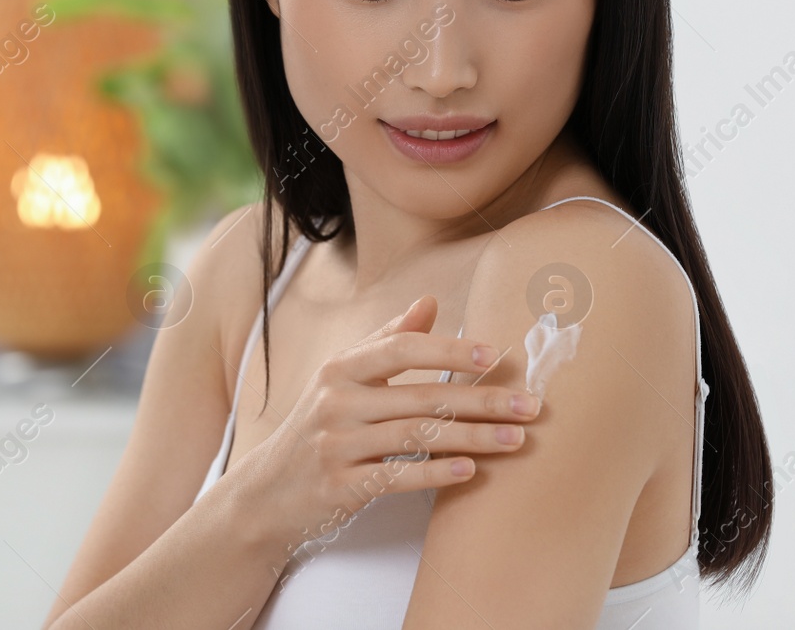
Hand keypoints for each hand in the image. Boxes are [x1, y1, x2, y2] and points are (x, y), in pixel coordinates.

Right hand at [237, 295, 541, 550]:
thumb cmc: (316, 427)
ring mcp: (336, 445)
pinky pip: (396, 477)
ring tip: (516, 440)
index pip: (401, 349)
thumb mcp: (341, 379)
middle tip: (529, 405)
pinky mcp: (340, 487)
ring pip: (417, 438)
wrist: (265, 493)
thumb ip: (386, 340)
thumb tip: (429, 301)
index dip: (449, 350)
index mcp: (341, 369)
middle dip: (482, 401)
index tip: (494, 355)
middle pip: (421, 397)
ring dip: (474, 438)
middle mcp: (336, 402)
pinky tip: (471, 471)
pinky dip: (436, 474)